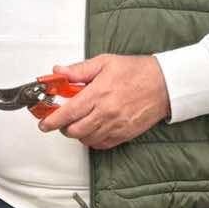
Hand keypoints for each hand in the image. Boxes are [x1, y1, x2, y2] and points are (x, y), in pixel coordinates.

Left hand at [37, 54, 170, 148]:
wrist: (165, 84)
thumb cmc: (137, 71)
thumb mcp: (105, 62)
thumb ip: (79, 70)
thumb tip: (59, 72)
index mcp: (99, 93)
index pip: (68, 112)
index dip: (52, 120)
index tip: (43, 124)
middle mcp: (106, 112)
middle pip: (74, 130)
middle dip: (63, 128)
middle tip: (62, 120)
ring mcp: (116, 126)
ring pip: (86, 139)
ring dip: (78, 134)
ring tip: (79, 123)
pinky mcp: (124, 134)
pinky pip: (101, 144)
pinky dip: (92, 140)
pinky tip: (93, 129)